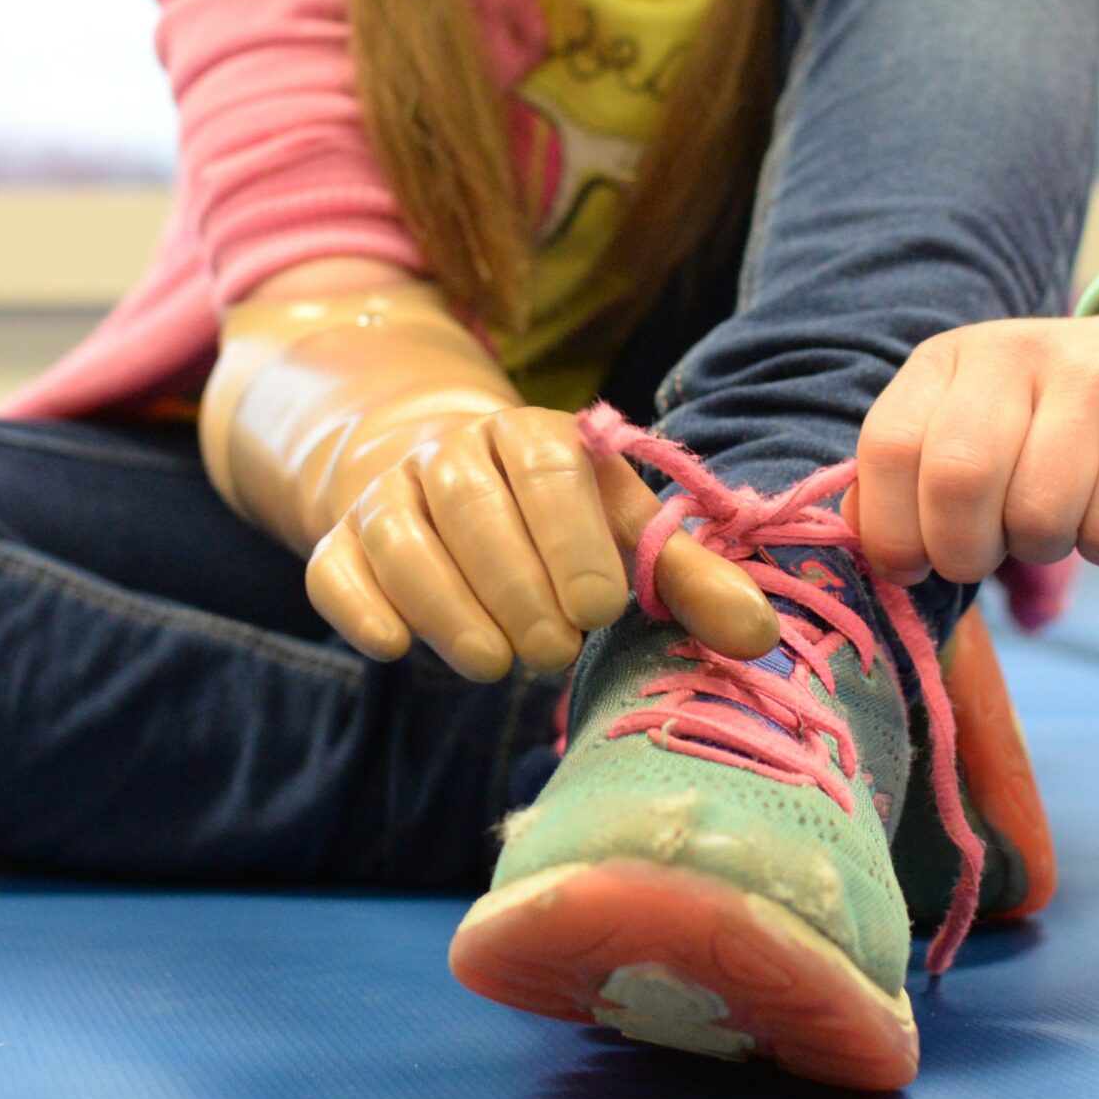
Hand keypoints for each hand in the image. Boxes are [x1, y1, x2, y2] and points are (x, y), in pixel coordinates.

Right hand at [305, 405, 782, 680]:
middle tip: (552, 653)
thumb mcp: (626, 538)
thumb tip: (762, 635)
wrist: (447, 489)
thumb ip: (688, 582)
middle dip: (515, 586)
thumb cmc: (560, 527)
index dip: (572, 538)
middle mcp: (451, 452)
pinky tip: (398, 648)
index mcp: (531, 434)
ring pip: (402, 539)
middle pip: (471, 505)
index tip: (600, 611)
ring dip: (449, 609)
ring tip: (495, 664)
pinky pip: (336, 569)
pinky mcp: (340, 545)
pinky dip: (364, 609)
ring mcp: (387, 495)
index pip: (545, 465)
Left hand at [847, 304, 1098, 579]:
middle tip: (984, 554)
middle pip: (958, 480)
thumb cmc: (1049, 422)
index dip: (891, 527)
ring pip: (1039, 514)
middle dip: (964, 550)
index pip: (889, 446)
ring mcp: (1096, 375)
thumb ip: (910, 477)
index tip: (911, 564)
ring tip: (1054, 518)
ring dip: (1042, 548)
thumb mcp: (968, 425)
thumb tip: (872, 547)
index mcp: (949, 357)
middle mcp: (1015, 351)